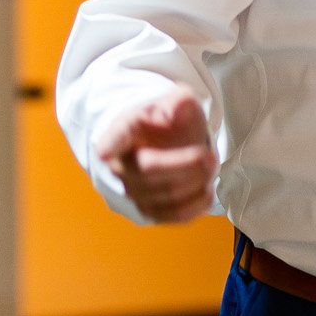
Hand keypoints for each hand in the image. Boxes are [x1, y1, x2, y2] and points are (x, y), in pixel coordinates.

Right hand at [94, 88, 217, 223]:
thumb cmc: (169, 121)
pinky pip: (176, 216)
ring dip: (197, 182)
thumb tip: (169, 114)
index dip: (110, 145)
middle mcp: (121, 165)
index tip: (105, 152)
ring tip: (210, 167)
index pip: (114, 138)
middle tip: (209, 156)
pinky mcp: (151, 211)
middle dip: (186, 165)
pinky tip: (206, 188)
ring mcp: (134, 191)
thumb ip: (178, 102)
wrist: (167, 143)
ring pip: (167, 196)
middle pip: (149, 171)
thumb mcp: (178, 100)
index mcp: (122, 132)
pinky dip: (198, 204)